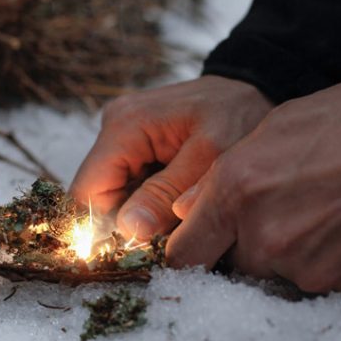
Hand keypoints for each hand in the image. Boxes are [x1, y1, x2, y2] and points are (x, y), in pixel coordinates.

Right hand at [70, 75, 272, 237]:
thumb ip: (167, 193)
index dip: (105, 228)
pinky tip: (178, 204)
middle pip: (99, 196)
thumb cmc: (239, 116)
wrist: (254, 91)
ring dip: (142, 215)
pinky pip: (130, 186)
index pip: (87, 192)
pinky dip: (151, 203)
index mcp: (124, 126)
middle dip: (129, 223)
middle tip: (171, 236)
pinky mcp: (136, 145)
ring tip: (180, 218)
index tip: (141, 249)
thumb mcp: (209, 158)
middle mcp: (113, 127)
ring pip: (114, 195)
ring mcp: (123, 136)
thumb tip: (128, 229)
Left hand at [168, 73, 340, 291]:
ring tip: (319, 214)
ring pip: (274, 275)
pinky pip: (313, 282)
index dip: (190, 251)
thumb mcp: (276, 127)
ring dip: (286, 255)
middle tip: (279, 214)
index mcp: (237, 191)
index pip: (183, 255)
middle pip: (231, 267)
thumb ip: (220, 177)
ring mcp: (305, 267)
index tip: (201, 245)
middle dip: (243, 246)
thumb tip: (186, 211)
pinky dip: (321, 262)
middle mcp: (265, 236)